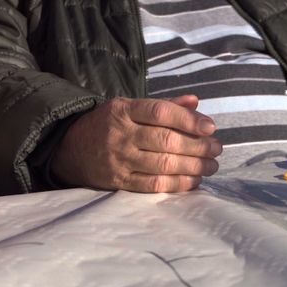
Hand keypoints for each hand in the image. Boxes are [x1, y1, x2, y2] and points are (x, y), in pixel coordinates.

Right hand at [51, 95, 220, 192]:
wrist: (68, 149)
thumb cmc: (106, 124)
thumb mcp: (127, 106)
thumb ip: (162, 105)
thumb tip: (195, 102)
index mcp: (123, 110)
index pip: (160, 112)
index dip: (188, 120)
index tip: (210, 127)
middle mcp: (121, 134)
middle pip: (166, 140)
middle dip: (198, 146)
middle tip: (217, 149)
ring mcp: (119, 159)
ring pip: (163, 164)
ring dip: (194, 166)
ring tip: (211, 165)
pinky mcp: (119, 181)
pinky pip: (153, 184)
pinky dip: (178, 184)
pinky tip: (194, 181)